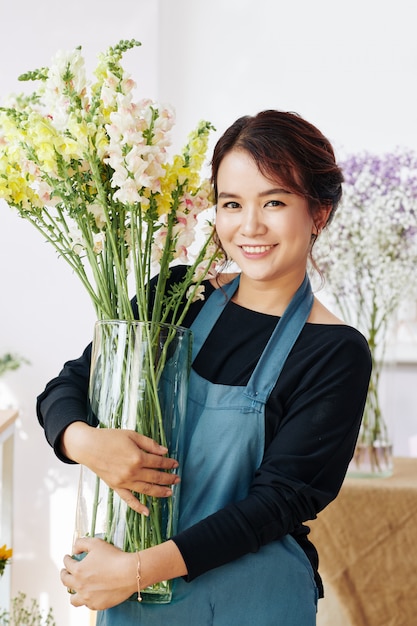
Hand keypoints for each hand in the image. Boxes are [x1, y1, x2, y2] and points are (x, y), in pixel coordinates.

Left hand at [61, 537, 187, 609]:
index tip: (68, 557)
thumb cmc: (114, 557)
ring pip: (74, 599)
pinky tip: (90, 594)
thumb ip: (81, 543)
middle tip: (65, 572)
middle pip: (66, 582)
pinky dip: (87, 599)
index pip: (67, 564)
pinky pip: (88, 604)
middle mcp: (80, 586)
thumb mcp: (96, 543)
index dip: (67, 559)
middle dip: (64, 574)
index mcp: (78, 570)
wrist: (129, 573)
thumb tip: (74, 549)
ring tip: (75, 589)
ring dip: (73, 593)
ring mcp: (88, 598)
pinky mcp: (97, 605)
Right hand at [62, 422, 179, 514]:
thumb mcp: (131, 435)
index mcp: (137, 457)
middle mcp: (132, 472)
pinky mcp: (116, 487)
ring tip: (170, 492)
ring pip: (146, 490)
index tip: (175, 464)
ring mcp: (124, 481)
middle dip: (168, 479)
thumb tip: (164, 451)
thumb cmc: (109, 437)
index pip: (158, 462)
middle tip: (177, 480)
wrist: (88, 446)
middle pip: (155, 477)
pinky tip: (147, 512)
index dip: (169, 463)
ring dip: (160, 492)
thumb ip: (149, 443)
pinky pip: (129, 499)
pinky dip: (138, 507)